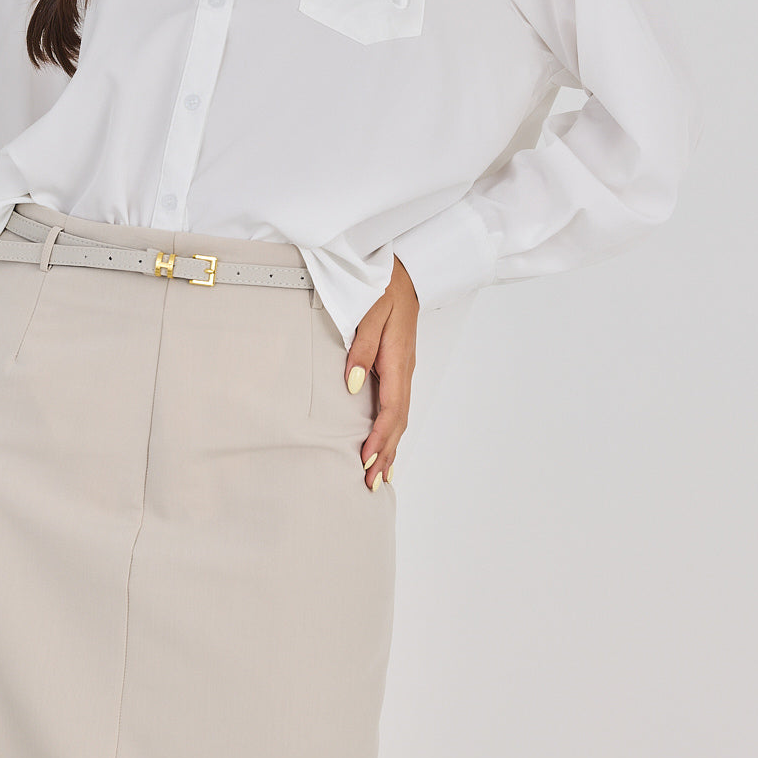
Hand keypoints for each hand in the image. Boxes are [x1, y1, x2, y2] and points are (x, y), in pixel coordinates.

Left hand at [345, 253, 418, 490]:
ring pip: (399, 417)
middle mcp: (404, 371)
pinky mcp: (398, 369)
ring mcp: (403, 371)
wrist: (405, 273)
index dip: (379, 437)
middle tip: (371, 484)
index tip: (365, 461)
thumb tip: (352, 384)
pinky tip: (385, 443)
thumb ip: (361, 349)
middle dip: (385, 453)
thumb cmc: (384, 289)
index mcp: (398, 361)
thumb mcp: (370, 312)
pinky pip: (397, 407)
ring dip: (389, 447)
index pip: (391, 409)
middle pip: (398, 422)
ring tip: (379, 476)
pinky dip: (391, 431)